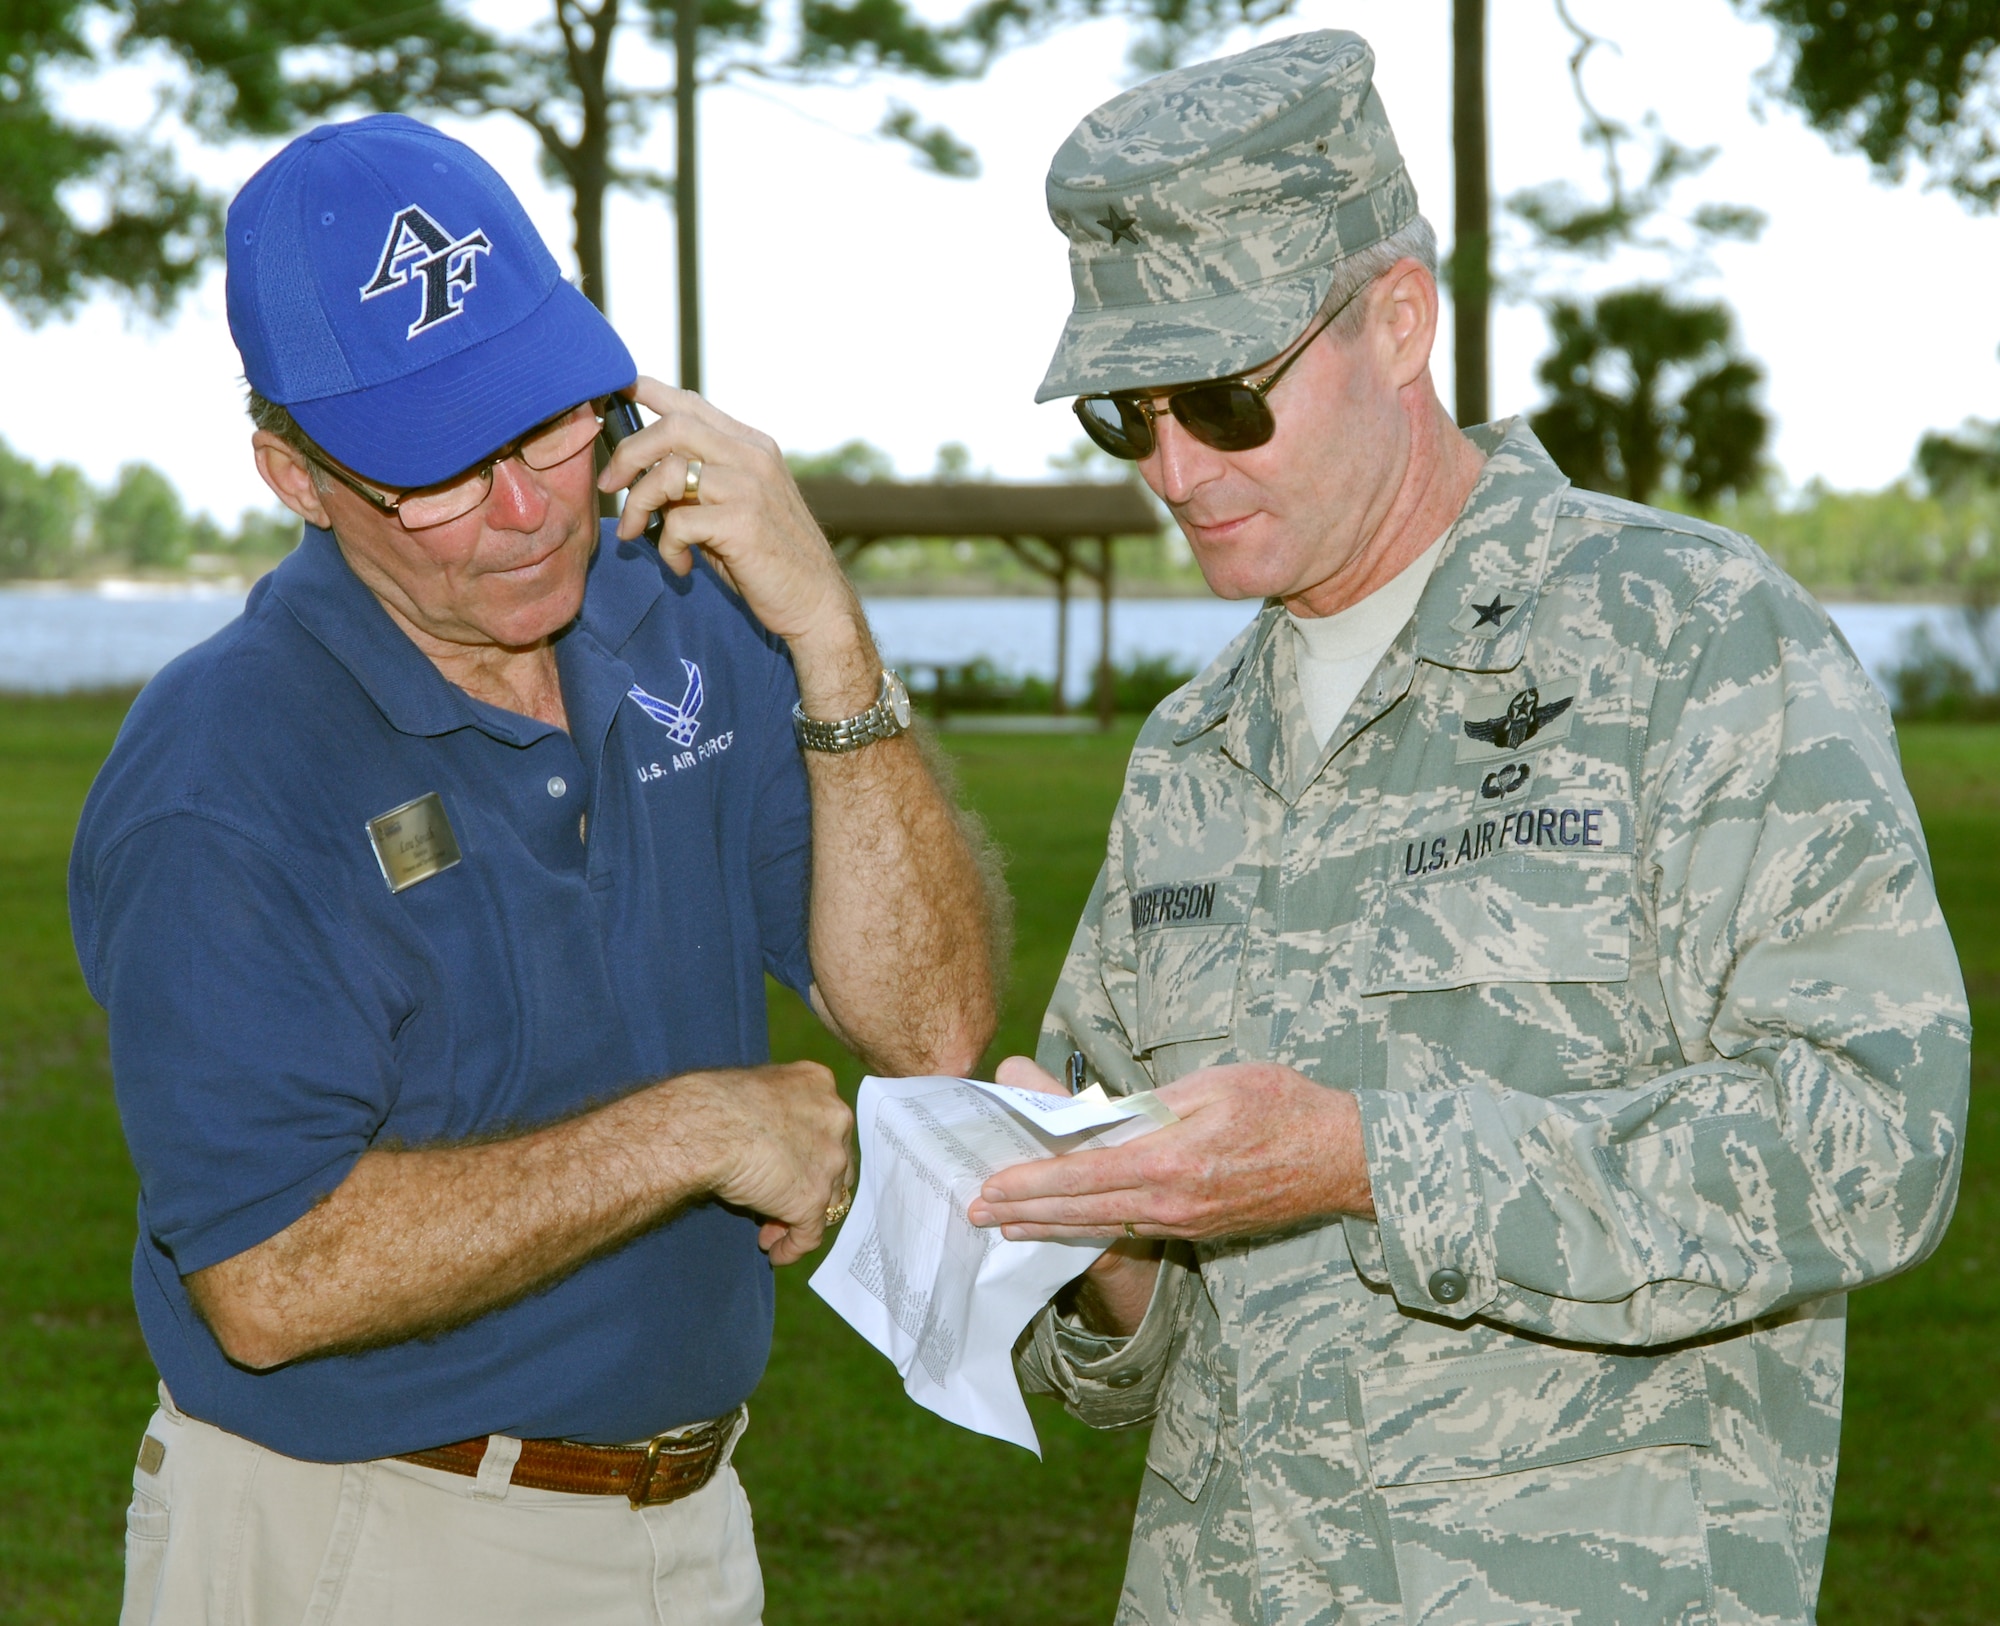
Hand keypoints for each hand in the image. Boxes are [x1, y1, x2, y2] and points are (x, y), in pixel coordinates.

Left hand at [597, 380, 867, 685]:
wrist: (817, 601)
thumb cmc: (768, 557)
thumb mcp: (737, 504)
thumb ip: (699, 481)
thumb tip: (642, 471)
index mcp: (752, 445)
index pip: (691, 403)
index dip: (646, 391)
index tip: (615, 391)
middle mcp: (752, 457)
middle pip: (672, 427)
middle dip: (628, 454)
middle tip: (610, 485)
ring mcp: (750, 488)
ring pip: (668, 473)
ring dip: (638, 505)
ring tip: (635, 534)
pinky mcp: (742, 523)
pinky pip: (677, 522)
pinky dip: (666, 547)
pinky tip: (679, 565)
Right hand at [656, 1061, 854, 1266]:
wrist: (706, 1126)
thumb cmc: (714, 1102)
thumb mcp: (756, 1089)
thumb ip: (775, 1111)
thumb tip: (762, 1137)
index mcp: (819, 1084)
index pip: (825, 1127)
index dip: (807, 1152)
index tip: (785, 1166)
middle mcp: (835, 1120)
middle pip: (834, 1164)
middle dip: (808, 1186)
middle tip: (779, 1203)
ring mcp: (828, 1161)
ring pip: (826, 1200)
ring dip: (799, 1217)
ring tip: (771, 1233)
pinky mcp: (812, 1199)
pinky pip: (809, 1234)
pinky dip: (793, 1246)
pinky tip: (776, 1253)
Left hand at [967, 1060, 1372, 1243]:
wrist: (1344, 1158)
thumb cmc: (1284, 1107)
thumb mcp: (1214, 1084)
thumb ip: (1152, 1103)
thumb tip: (1097, 1114)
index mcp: (1172, 1161)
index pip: (1084, 1176)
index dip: (1032, 1183)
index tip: (993, 1185)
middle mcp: (1174, 1202)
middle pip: (1082, 1211)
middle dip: (1025, 1213)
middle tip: (978, 1214)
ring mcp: (1187, 1222)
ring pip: (1103, 1226)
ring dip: (1051, 1226)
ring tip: (1008, 1227)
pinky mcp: (1200, 1229)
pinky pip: (1133, 1229)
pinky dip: (1091, 1229)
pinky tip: (1068, 1227)